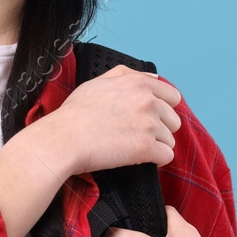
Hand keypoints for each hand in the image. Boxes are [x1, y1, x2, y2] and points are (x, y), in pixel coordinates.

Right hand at [41, 64, 181, 178]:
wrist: (63, 139)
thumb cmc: (75, 114)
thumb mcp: (98, 82)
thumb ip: (127, 75)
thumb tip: (153, 77)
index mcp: (138, 83)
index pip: (172, 97)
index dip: (162, 110)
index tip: (146, 119)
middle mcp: (148, 101)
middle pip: (173, 121)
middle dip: (159, 130)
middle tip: (134, 135)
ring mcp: (148, 124)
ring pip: (170, 140)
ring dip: (154, 146)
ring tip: (130, 147)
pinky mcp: (146, 148)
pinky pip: (166, 157)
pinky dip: (155, 161)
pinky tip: (136, 158)